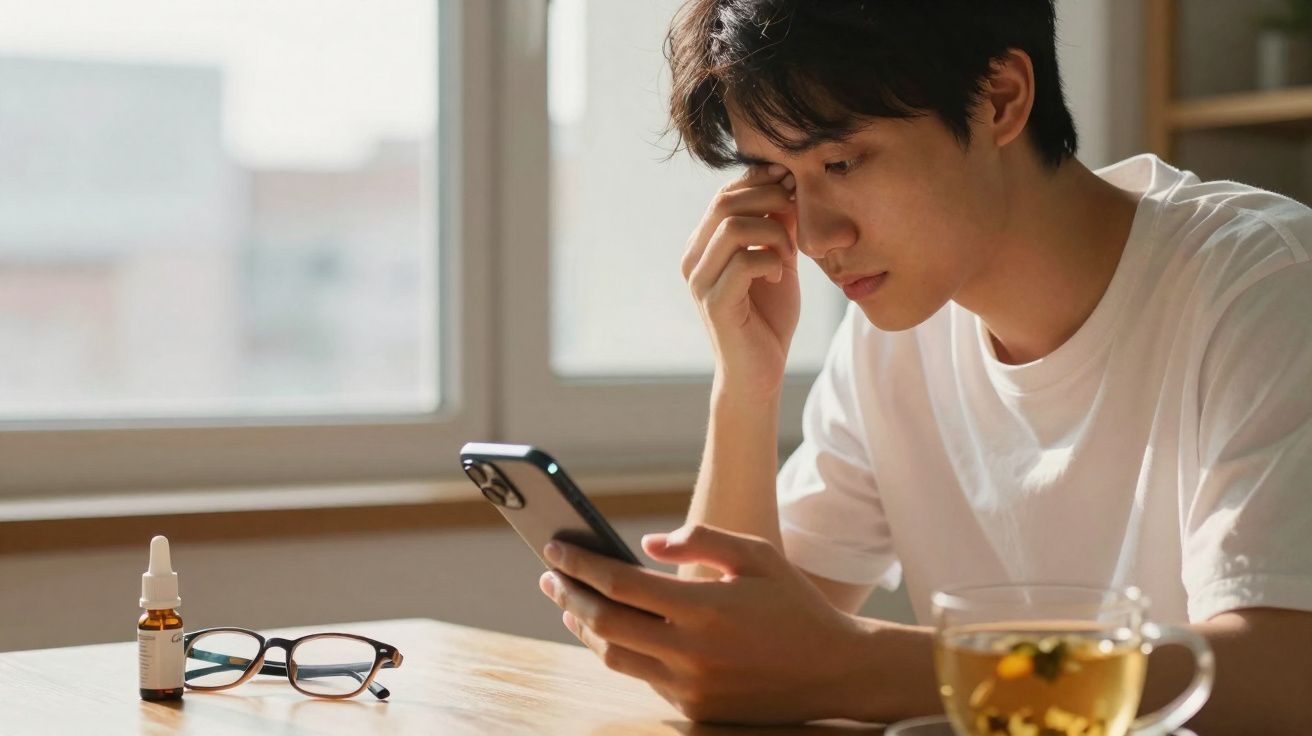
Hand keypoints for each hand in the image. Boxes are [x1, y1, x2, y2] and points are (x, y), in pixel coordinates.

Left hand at [537, 524, 869, 723]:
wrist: (834, 671)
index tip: (555, 549)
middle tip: (549, 575)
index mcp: (705, 608)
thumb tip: (646, 545)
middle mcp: (691, 651)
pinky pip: (641, 677)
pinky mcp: (694, 708)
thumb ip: (700, 540)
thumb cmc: (793, 604)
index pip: (620, 583)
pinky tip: (609, 630)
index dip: (581, 564)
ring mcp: (690, 685)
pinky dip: (619, 650)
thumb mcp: (756, 556)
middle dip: (568, 595)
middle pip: (605, 622)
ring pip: (614, 656)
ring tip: (570, 604)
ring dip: (584, 627)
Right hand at [682, 164, 800, 400]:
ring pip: (734, 227)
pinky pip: (745, 261)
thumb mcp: (778, 261)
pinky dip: (771, 261)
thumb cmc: (768, 318)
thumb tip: (786, 184)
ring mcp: (700, 282)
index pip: (725, 194)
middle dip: (770, 200)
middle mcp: (694, 260)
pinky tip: (778, 277)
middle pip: (725, 202)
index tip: (793, 185)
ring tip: (787, 256)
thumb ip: (777, 227)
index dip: (760, 182)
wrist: (759, 373)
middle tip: (797, 217)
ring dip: (773, 234)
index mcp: (703, 246)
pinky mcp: (715, 303)